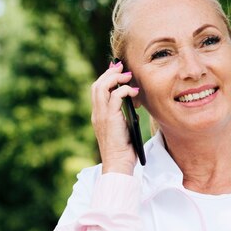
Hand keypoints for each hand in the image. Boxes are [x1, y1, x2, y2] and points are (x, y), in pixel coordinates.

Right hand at [91, 60, 139, 174]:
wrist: (118, 164)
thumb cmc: (123, 150)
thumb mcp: (123, 129)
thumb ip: (124, 116)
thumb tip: (133, 103)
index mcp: (98, 116)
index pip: (97, 91)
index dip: (106, 78)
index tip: (117, 70)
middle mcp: (97, 113)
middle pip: (97, 85)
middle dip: (109, 73)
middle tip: (121, 66)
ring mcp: (101, 115)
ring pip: (102, 87)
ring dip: (115, 78)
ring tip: (128, 75)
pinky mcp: (109, 118)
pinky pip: (114, 96)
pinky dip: (124, 90)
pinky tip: (134, 91)